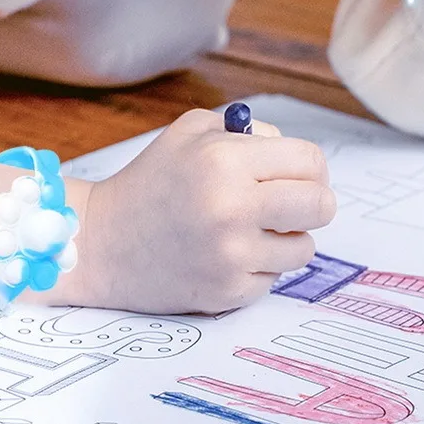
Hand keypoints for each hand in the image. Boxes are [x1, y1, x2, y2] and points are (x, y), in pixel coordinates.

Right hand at [77, 109, 335, 314]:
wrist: (101, 243)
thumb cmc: (152, 179)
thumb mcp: (193, 130)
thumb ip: (250, 131)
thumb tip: (297, 157)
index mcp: (226, 160)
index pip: (311, 162)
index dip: (310, 167)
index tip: (298, 174)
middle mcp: (233, 208)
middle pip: (321, 205)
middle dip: (313, 200)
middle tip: (290, 202)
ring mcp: (232, 255)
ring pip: (305, 247)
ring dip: (287, 236)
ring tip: (252, 227)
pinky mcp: (228, 292)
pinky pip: (275, 277)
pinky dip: (260, 264)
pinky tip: (228, 253)